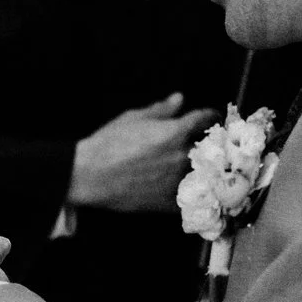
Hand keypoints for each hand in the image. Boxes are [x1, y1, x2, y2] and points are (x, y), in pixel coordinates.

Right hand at [68, 94, 216, 213]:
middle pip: (206, 148)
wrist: (90, 175)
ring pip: (199, 174)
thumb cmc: (108, 143)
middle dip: (204, 144)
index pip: (205, 119)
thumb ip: (161, 110)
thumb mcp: (133, 118)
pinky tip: (182, 191)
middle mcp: (182, 156)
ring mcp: (176, 181)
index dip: (210, 116)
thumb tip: (180, 99)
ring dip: (197, 169)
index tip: (210, 117)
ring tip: (193, 168)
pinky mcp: (167, 201)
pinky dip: (185, 194)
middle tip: (199, 143)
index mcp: (176, 132)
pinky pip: (186, 199)